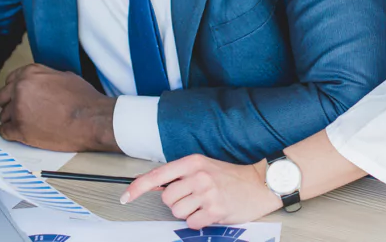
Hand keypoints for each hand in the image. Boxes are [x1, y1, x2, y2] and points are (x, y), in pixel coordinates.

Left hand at [0, 63, 118, 151]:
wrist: (92, 120)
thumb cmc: (84, 100)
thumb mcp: (65, 77)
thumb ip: (45, 77)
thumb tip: (39, 82)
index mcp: (31, 73)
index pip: (10, 79)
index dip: (17, 90)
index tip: (21, 96)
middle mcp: (20, 89)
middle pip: (2, 97)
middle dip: (12, 103)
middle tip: (24, 111)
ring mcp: (18, 109)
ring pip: (3, 115)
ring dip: (13, 119)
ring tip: (30, 123)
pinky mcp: (19, 129)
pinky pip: (4, 131)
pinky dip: (12, 133)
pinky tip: (24, 133)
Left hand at [123, 154, 281, 228]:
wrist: (259, 184)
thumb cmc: (230, 177)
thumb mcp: (203, 167)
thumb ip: (180, 174)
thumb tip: (154, 185)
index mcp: (192, 162)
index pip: (157, 175)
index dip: (138, 187)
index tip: (126, 197)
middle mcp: (198, 176)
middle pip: (167, 199)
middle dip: (177, 202)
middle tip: (194, 198)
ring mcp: (207, 193)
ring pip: (177, 212)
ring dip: (188, 213)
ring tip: (204, 204)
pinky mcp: (215, 210)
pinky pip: (192, 223)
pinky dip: (199, 222)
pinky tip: (210, 213)